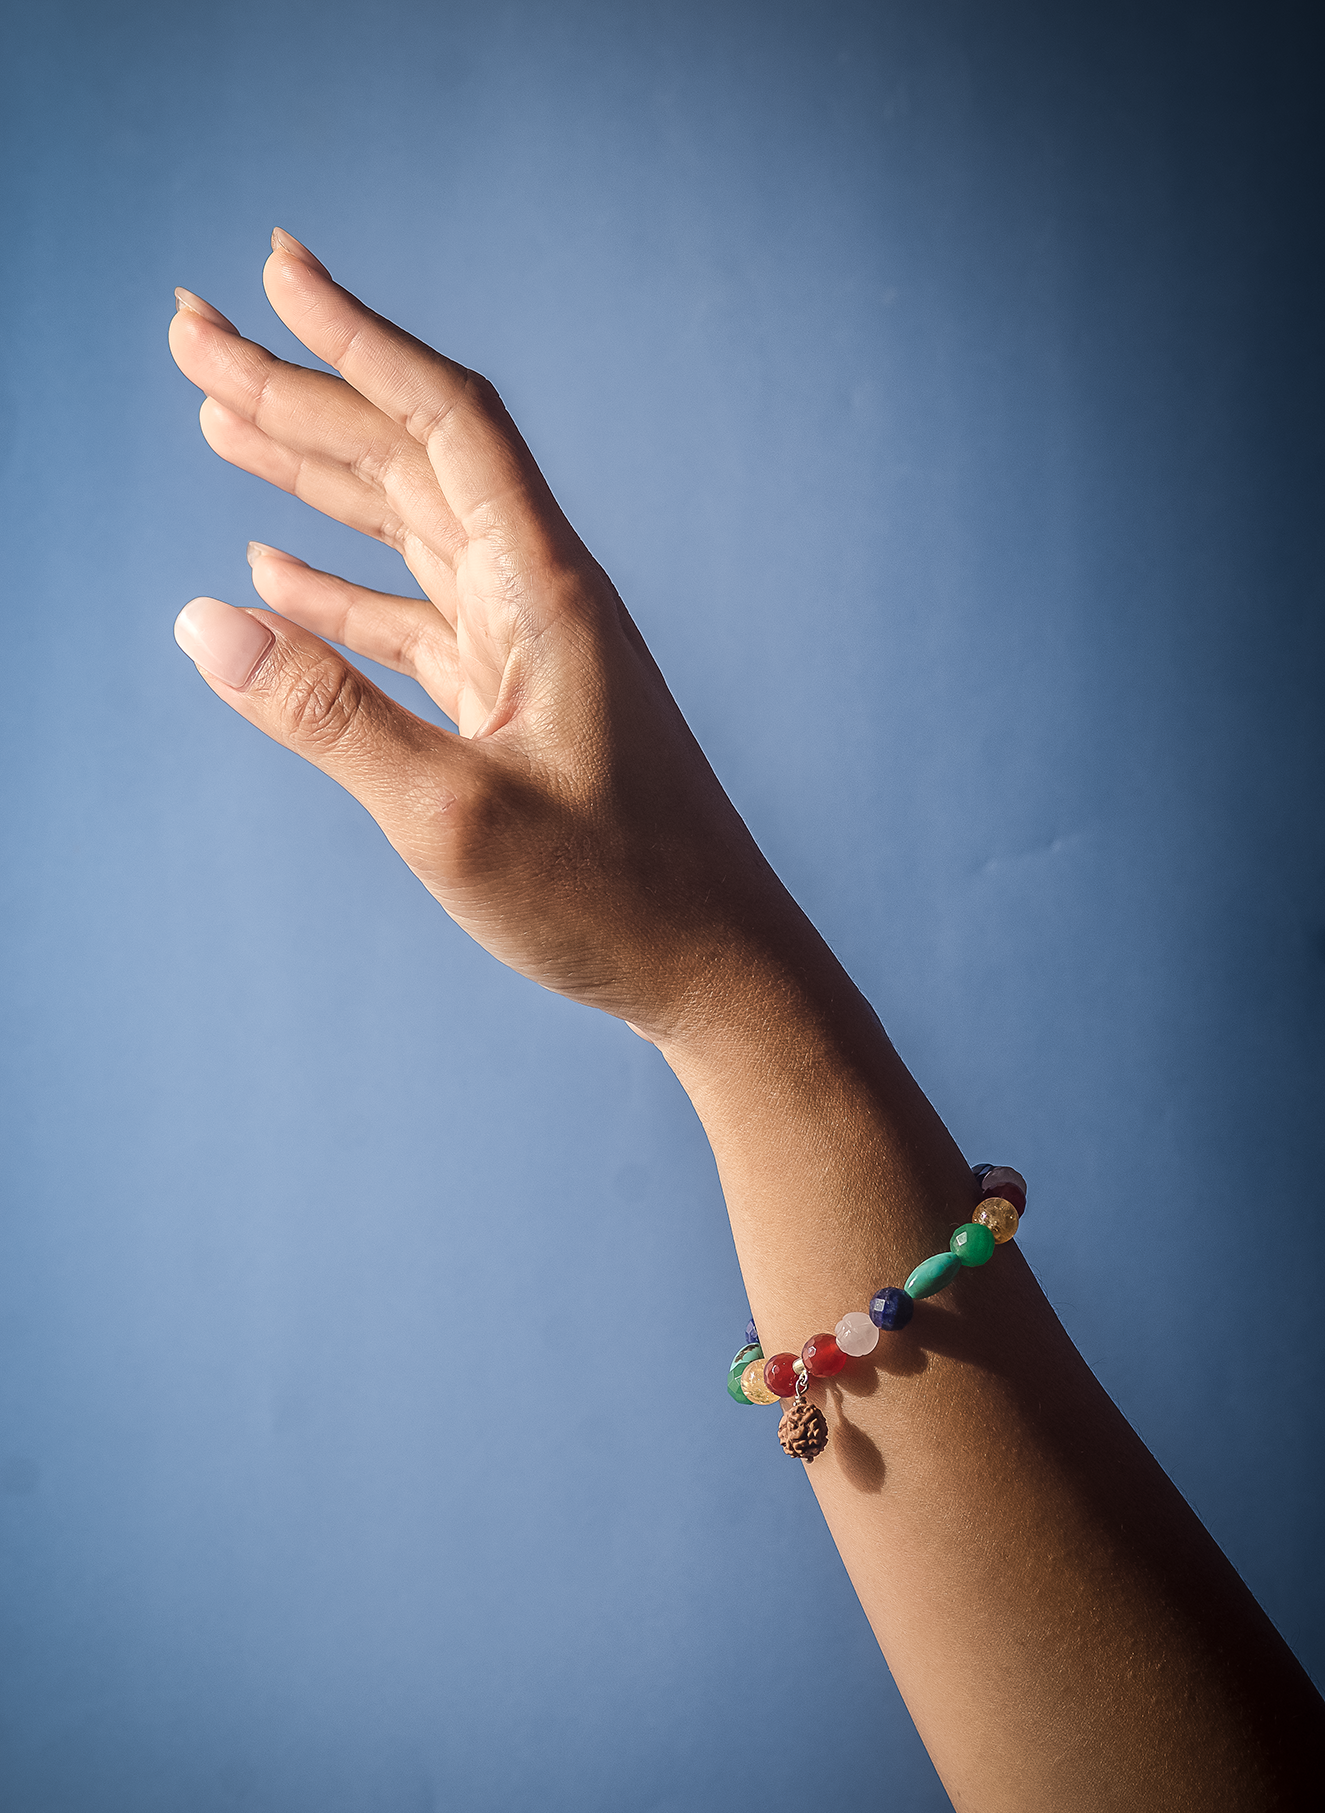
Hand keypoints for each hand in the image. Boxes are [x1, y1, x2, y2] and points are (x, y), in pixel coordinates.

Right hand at [169, 231, 790, 1039]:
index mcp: (544, 592)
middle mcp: (539, 597)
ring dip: (312, 476)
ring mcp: (528, 650)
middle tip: (190, 333)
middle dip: (300, 391)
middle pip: (409, 458)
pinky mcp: (517, 705)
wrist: (714, 969)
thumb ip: (328, 718)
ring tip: (216, 421)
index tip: (274, 269)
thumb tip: (203, 625)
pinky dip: (341, 589)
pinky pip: (414, 619)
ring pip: (406, 530)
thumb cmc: (612, 899)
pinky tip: (272, 575)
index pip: (444, 422)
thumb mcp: (452, 817)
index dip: (356, 337)